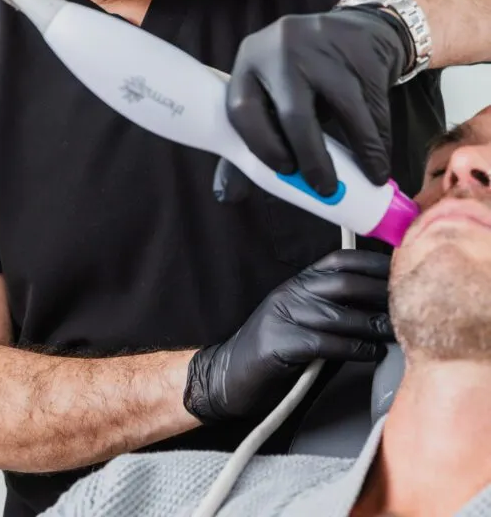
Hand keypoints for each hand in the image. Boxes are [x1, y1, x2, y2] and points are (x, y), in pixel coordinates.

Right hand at [183, 250, 391, 422]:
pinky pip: (322, 342)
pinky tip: (371, 354)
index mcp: (299, 283)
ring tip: (397, 332)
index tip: (402, 270)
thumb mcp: (307, 323)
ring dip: (372, 324)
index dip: (373, 262)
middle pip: (342, 282)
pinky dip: (353, 348)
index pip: (340, 260)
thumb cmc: (276, 353)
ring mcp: (281, 316)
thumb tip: (386, 311)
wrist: (227, 375)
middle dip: (379, 292)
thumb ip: (338, 313)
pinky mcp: (277, 344)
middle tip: (408, 303)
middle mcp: (290, 293)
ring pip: (335, 313)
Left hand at [226, 8, 408, 197]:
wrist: (355, 30)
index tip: (284, 171)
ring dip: (360, 152)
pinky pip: (372, 105)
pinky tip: (379, 157)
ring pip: (343, 110)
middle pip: (294, 115)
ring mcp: (323, 46)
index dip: (261, 147)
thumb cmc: (303, 74)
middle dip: (311, 159)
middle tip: (325, 187)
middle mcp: (281, 49)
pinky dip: (378, 139)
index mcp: (249, 61)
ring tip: (370, 178)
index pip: (241, 109)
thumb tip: (226, 195)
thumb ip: (249, 140)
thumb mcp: (271, 96)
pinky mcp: (361, 52)